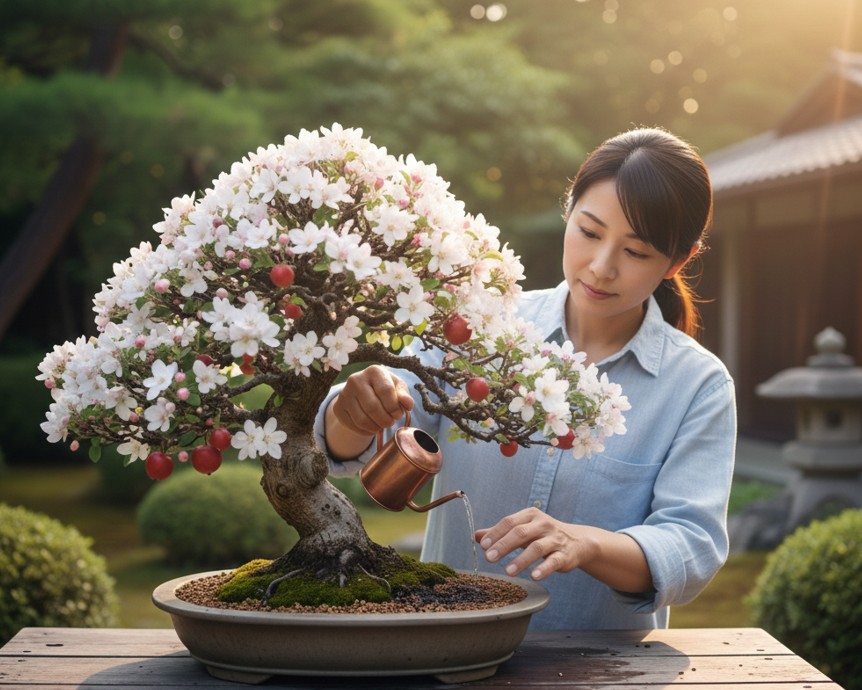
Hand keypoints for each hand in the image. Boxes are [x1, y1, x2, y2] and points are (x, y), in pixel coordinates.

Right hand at [329, 365, 412, 436]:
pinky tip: (371, 426)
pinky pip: (354, 426)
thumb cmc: (385, 388)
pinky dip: (366, 431)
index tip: (398, 414)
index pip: (385, 391)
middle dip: (386, 420)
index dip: (394, 407)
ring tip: (382, 424)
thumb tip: (408, 404)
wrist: (363, 392)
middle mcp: (356, 379)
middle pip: (373, 407)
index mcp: (374, 371)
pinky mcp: (338, 408)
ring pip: (362, 420)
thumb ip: (404, 395)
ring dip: (376, 427)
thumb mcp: (397, 388)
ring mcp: (344, 394)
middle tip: (390, 422)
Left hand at [475, 508, 595, 580]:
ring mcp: (554, 539)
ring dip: (521, 559)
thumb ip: (500, 532)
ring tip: (508, 571)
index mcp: (530, 515)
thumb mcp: (523, 529)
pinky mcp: (564, 555)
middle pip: (520, 533)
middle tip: (489, 557)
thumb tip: (476, 535)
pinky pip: (553, 561)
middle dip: (503, 545)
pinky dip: (543, 569)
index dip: (495, 533)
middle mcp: (542, 524)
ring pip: (536, 547)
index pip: (509, 522)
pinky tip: (534, 576)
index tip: (483, 545)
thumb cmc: (543, 535)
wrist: (577, 541)